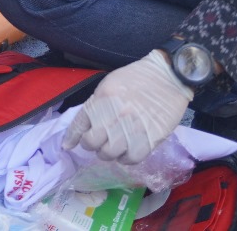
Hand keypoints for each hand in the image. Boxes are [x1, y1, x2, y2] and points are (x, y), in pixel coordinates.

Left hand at [62, 50, 194, 164]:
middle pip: (91, 143)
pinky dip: (125, 159)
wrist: (167, 76)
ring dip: (107, 153)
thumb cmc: (136, 78)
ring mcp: (131, 129)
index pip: (79, 125)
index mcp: (100, 100)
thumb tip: (85, 124)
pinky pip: (131, 159)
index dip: (72, 138)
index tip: (68, 145)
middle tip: (96, 143)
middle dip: (90, 145)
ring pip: (109, 154)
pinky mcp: (150, 139)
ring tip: (111, 148)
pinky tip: (126, 152)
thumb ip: (95, 104)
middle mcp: (113, 116)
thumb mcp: (109, 85)